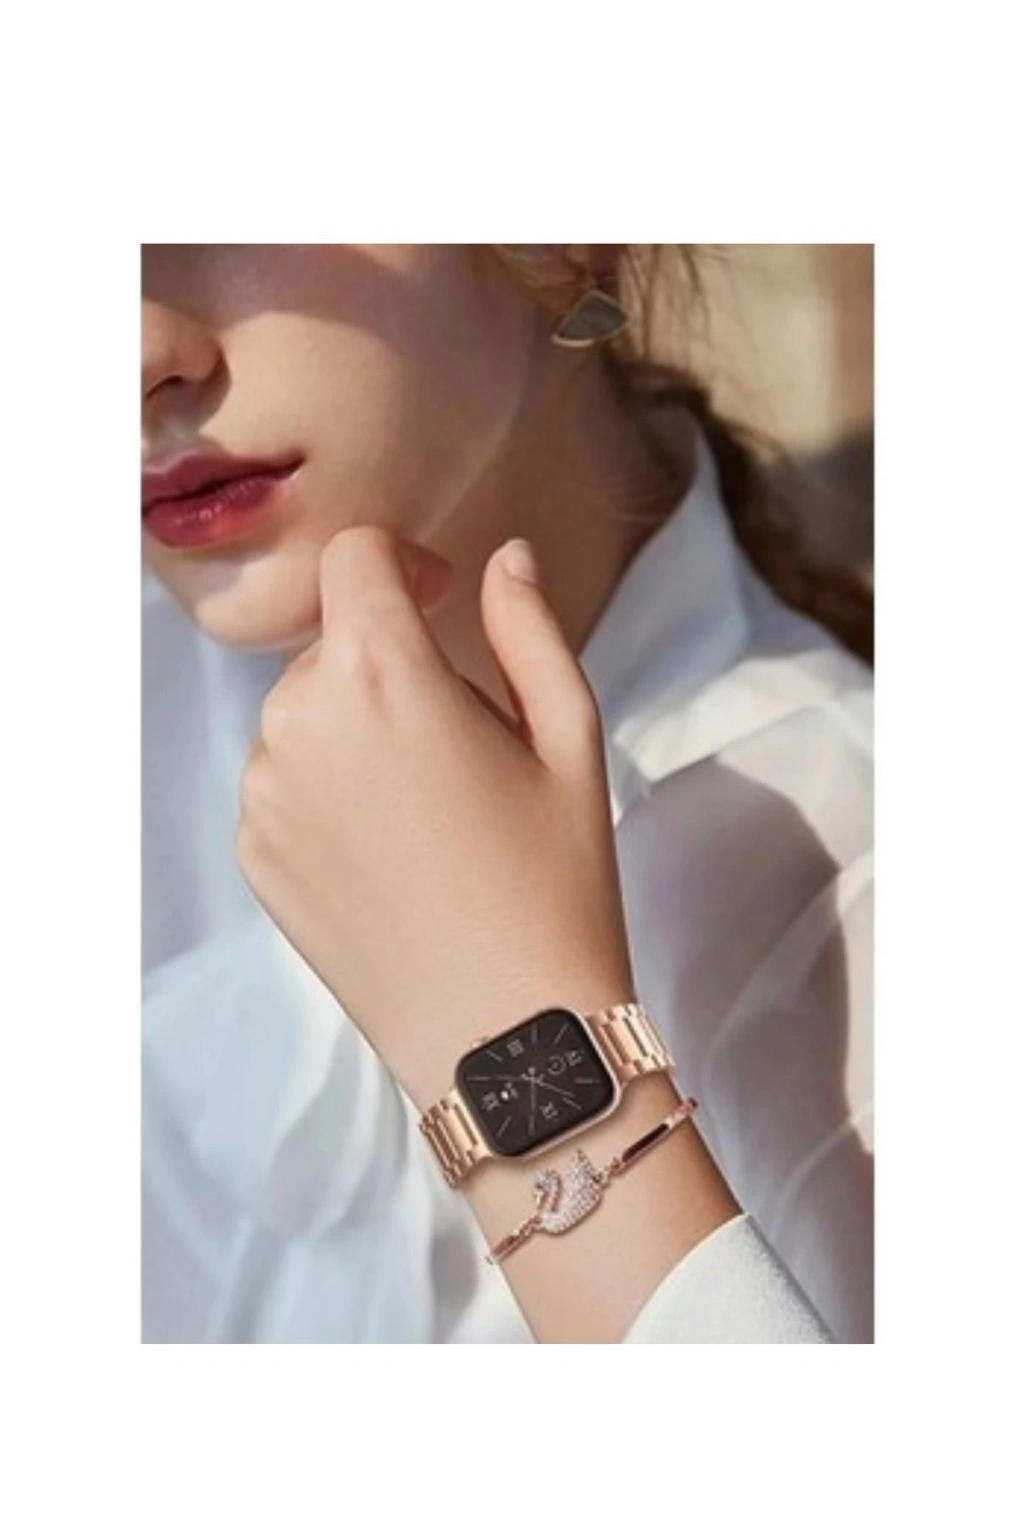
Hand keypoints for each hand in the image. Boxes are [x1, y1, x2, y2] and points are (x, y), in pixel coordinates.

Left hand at [236, 525, 634, 1110]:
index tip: (443, 602)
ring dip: (357, 725)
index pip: (354, 557)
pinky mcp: (252, 853)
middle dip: (392, 661)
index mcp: (381, 675)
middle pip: (332, 641)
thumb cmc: (556, 882)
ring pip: (304, 713)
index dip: (404, 564)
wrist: (503, 1036)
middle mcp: (297, 722)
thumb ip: (530, 628)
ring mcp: (263, 794)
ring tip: (428, 807)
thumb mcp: (571, 740)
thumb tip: (505, 556)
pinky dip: (328, 789)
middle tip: (464, 740)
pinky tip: (390, 851)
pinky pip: (283, 781)